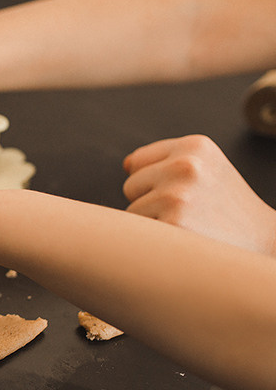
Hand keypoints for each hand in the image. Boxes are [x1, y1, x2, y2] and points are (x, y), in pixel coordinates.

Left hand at [123, 134, 275, 255]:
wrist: (266, 243)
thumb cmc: (229, 209)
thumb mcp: (208, 169)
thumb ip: (167, 161)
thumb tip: (127, 165)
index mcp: (194, 145)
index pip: (137, 162)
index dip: (154, 182)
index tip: (183, 191)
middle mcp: (185, 165)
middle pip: (131, 186)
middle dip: (151, 201)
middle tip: (189, 212)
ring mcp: (177, 194)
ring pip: (132, 211)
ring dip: (153, 223)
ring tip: (190, 224)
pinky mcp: (172, 224)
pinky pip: (138, 233)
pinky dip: (155, 241)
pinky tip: (185, 239)